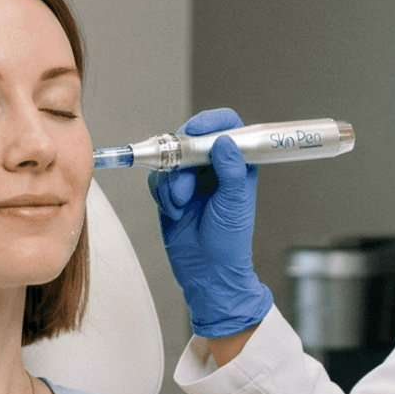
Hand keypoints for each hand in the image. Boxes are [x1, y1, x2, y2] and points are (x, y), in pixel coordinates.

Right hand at [148, 107, 273, 338]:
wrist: (207, 271)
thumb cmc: (229, 241)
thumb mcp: (235, 204)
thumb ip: (232, 171)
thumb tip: (224, 141)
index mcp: (236, 164)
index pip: (227, 127)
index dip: (211, 122)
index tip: (196, 130)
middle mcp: (213, 167)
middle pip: (191, 139)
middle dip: (183, 159)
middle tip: (184, 181)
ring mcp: (191, 179)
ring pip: (170, 160)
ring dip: (172, 183)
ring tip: (181, 205)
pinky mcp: (171, 193)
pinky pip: (158, 179)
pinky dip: (162, 194)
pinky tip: (174, 211)